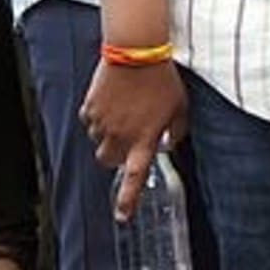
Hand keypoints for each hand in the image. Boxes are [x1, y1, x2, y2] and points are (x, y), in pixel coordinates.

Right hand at [79, 59, 188, 219]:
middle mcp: (119, 136)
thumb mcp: (180, 109)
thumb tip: (167, 144)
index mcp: (144, 140)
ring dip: (108, 135)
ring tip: (124, 112)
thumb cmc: (162, 81)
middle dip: (116, 156)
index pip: (134, 177)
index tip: (121, 217)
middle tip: (129, 139)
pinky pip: (89, 122)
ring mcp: (101, 122)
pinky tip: (112, 102)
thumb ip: (175, 132)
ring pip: (98, 141)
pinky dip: (98, 118)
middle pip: (108, 161)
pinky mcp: (89, 107)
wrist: (136, 52)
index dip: (127, 200)